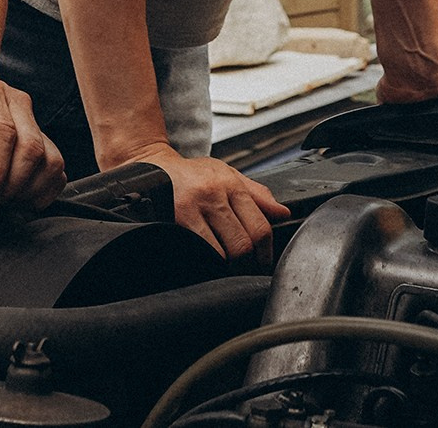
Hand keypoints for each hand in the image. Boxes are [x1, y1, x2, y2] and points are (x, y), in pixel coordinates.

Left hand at [0, 74, 64, 214]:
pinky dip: (42, 189)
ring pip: (49, 160)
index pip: (1, 132)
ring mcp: (32, 120)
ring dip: (26, 191)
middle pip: (30, 149)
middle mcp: (15, 103)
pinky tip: (16, 196)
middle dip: (8, 188)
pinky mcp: (40, 137)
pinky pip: (56, 168)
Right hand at [125, 144, 288, 261]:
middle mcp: (214, 194)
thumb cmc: (192, 175)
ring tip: (225, 267)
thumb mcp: (227, 175)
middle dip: (247, 263)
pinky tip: (205, 260)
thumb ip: (257, 194)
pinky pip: (198, 250)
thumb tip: (284, 213)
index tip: (263, 261)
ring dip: (226, 266)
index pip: (260, 226)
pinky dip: (205, 261)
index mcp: (232, 184)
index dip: (266, 251)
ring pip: (222, 252)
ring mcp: (194, 208)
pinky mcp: (175, 219)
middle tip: (244, 269)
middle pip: (243, 243)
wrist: (153, 168)